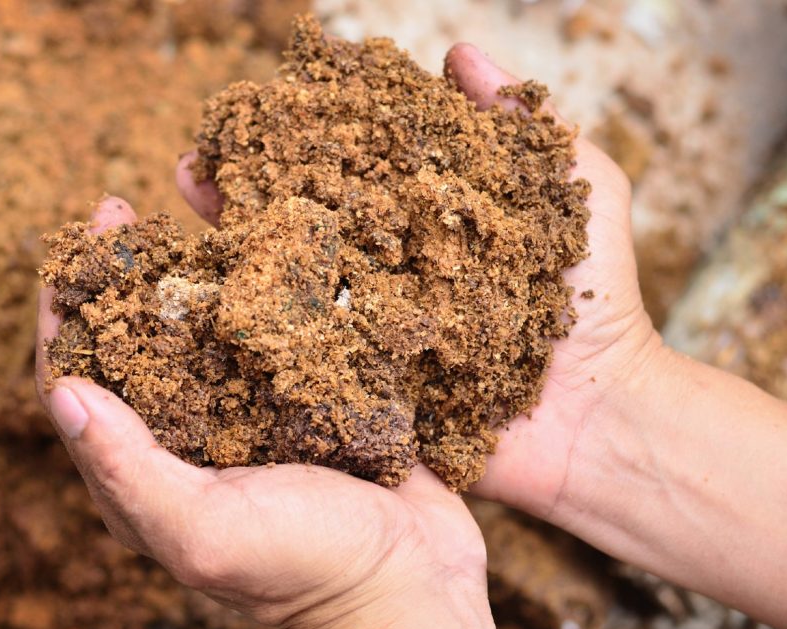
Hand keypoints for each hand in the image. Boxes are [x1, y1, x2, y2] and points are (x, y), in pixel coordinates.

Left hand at [36, 198, 486, 628]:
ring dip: (187, 270)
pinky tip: (266, 244)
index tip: (66, 255)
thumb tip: (61, 393)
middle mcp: (189, 442)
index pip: (75, 390)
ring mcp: (249, 419)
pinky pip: (271, 333)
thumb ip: (129, 469)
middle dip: (119, 279)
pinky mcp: (305, 401)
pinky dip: (262, 288)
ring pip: (203, 329)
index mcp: (145, 479)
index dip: (61, 320)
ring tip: (184, 212)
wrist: (415, 587)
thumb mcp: (205, 530)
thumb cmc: (306, 568)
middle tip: (118, 212)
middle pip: (133, 346)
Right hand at [176, 45, 660, 523]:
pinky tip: (207, 306)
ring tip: (184, 217)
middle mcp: (386, 276)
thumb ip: (525, 123)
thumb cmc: (597, 302)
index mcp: (425, 226)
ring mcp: (369, 336)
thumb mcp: (577, 191)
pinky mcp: (362, 393)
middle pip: (302, 225)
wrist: (601, 416)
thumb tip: (456, 53)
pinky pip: (300, 363)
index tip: (257, 112)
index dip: (303, 141)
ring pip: (287, 287)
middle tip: (195, 163)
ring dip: (232, 254)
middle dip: (245, 192)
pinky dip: (253, 338)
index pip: (351, 172)